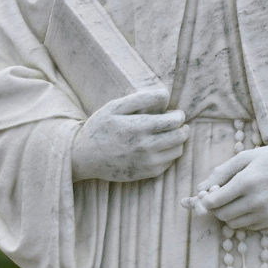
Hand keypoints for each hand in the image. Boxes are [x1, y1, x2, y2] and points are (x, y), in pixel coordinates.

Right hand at [71, 88, 187, 182]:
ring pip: (178, 150)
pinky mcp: (146, 174)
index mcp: (139, 127)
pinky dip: (169, 154)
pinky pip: (169, 163)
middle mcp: (145, 146)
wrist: (84, 157)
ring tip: (167, 135)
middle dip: (182, 127)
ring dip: (178, 141)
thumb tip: (165, 94)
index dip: (178, 115)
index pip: (174, 121)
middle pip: (180, 136)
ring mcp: (147, 162)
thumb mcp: (114, 107)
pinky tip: (158, 147)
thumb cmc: (99, 128)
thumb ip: (141, 99)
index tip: (173, 113)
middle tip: (175, 123)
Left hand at [183, 145, 267, 229]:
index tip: (200, 198)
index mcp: (246, 182)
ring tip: (234, 199)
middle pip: (221, 214)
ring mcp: (265, 214)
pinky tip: (247, 205)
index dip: (203, 201)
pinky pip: (246, 227)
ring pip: (232, 223)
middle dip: (214, 207)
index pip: (214, 201)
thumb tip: (200, 189)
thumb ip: (220, 173)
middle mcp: (255, 201)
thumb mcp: (244, 157)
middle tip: (218, 197)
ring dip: (227, 214)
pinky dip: (241, 218)